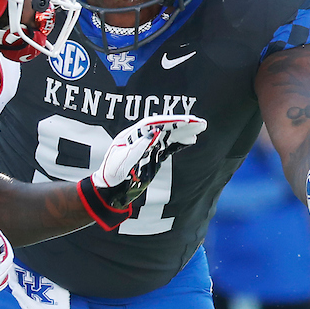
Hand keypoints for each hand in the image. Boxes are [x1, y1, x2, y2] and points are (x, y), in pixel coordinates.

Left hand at [80, 114, 206, 229]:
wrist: (108, 188)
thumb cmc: (110, 174)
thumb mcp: (120, 162)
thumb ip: (136, 148)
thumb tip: (152, 133)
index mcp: (131, 135)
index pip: (153, 123)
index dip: (169, 121)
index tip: (185, 120)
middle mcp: (140, 137)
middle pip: (163, 126)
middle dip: (181, 123)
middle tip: (199, 122)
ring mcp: (147, 146)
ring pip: (168, 135)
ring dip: (184, 131)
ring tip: (200, 128)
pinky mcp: (152, 155)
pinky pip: (168, 146)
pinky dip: (179, 143)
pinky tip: (190, 141)